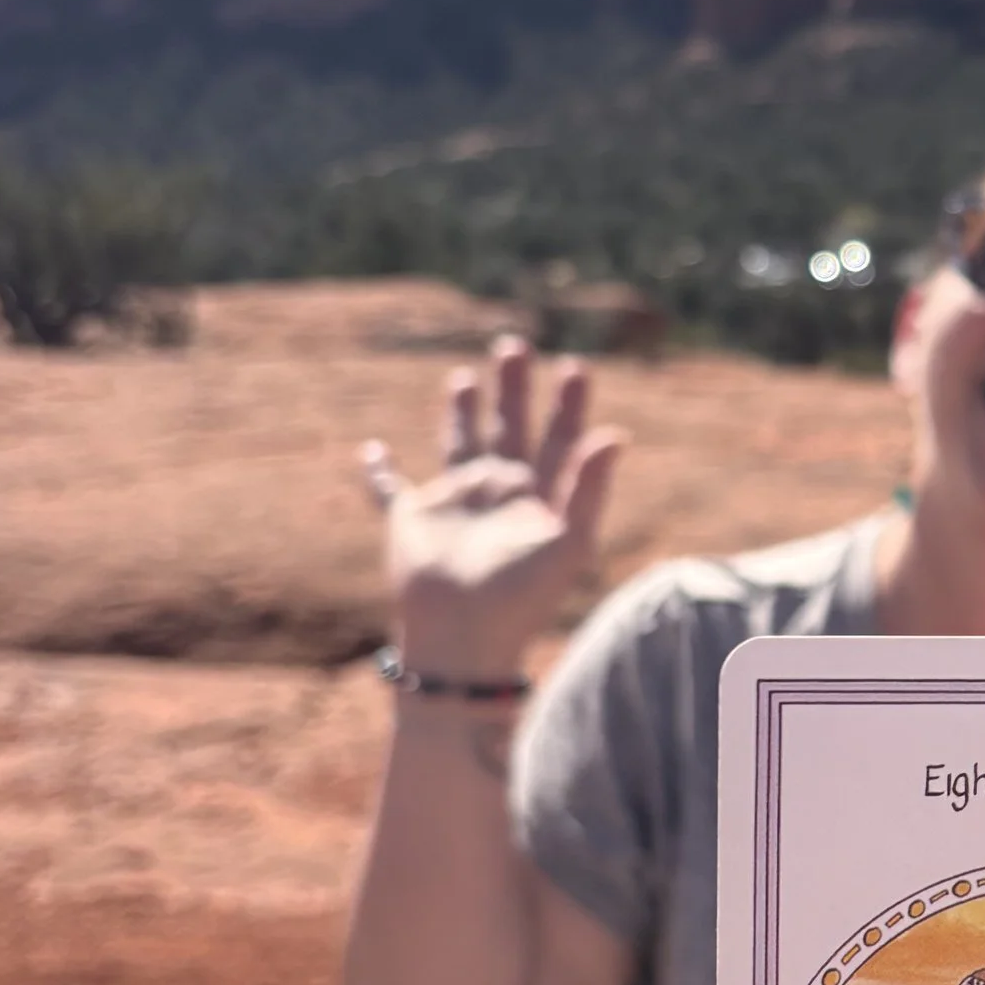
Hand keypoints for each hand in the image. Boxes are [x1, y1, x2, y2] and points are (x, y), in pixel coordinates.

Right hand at [361, 337, 623, 671]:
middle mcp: (498, 494)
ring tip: (464, 377)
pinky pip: (389, 490)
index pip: (558, 439)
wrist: (466, 639)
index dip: (568, 405)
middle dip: (512, 389)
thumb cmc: (524, 597)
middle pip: (509, 428)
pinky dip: (377, 473)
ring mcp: (455, 504)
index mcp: (539, 497)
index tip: (575, 367)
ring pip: (458, 444)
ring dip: (461, 413)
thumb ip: (590, 488)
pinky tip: (369, 451)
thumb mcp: (569, 542)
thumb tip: (615, 434)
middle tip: (514, 345)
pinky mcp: (411, 519)